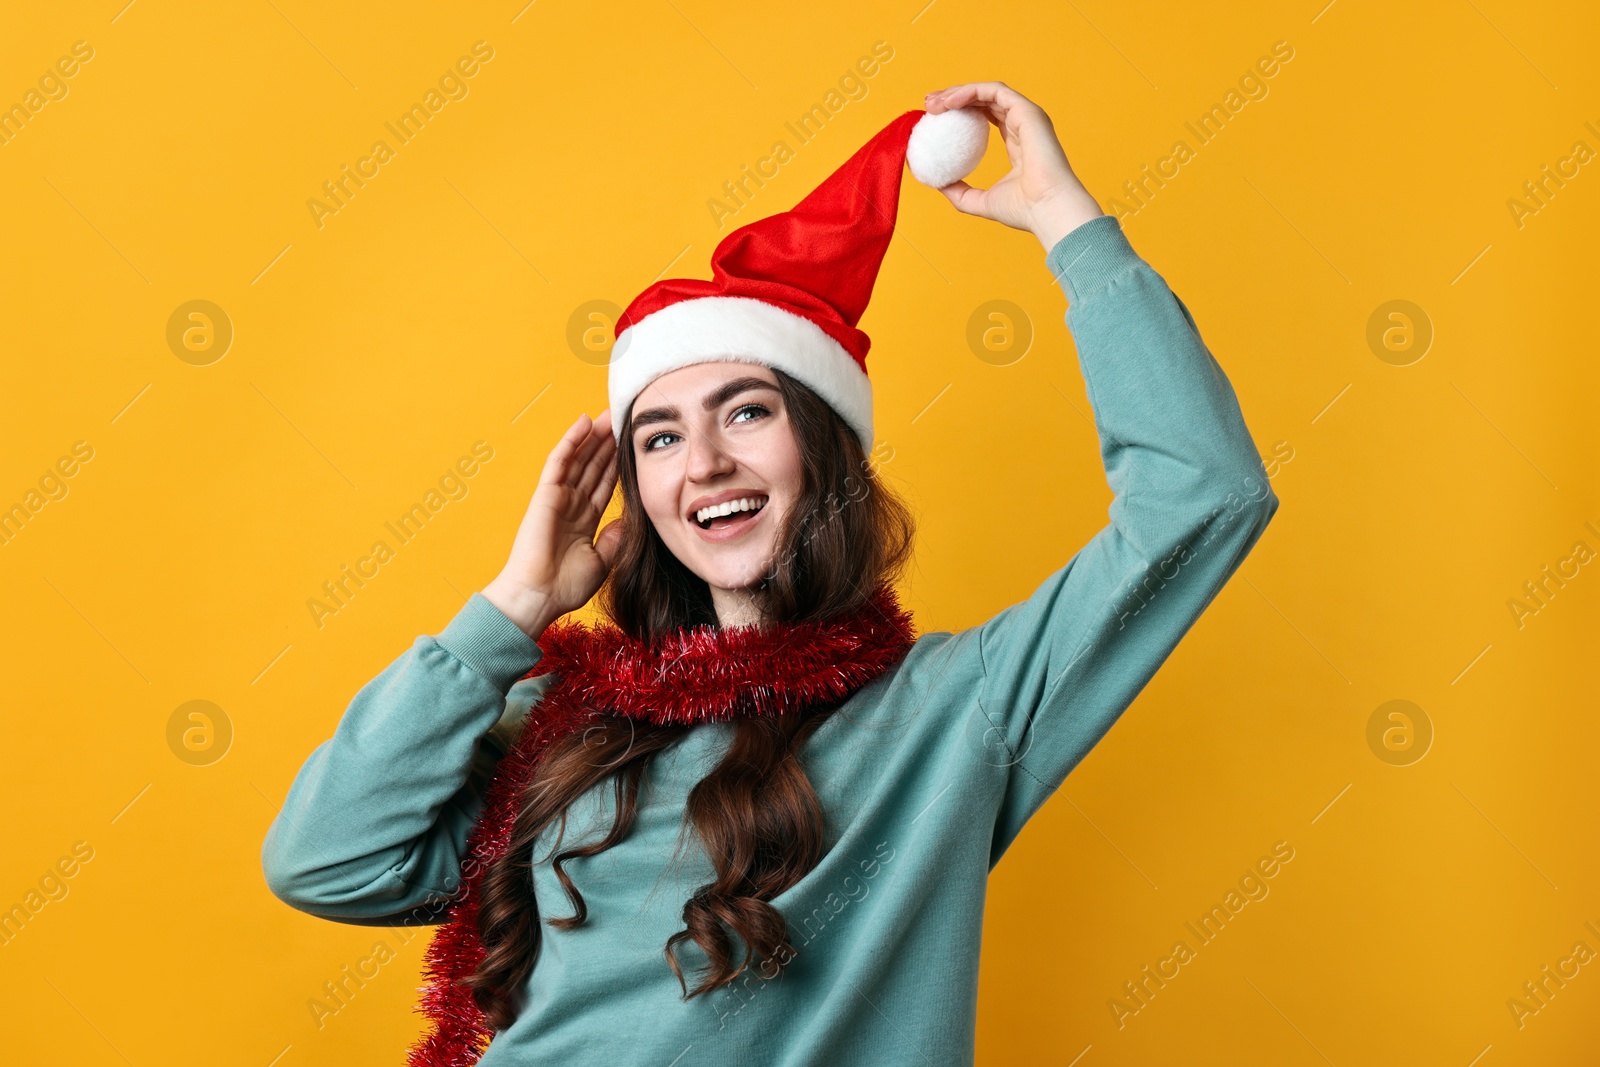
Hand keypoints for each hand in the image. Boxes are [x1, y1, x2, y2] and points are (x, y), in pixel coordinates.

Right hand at [482, 409, 622, 637]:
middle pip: (594, 466)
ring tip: (609, 414)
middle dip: (608, 443)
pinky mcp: (546, 493)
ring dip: (594, 435)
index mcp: (584, 520)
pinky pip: (560, 460)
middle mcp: (571, 504)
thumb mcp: (602, 561)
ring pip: (580, 458)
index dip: (617, 464)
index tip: (631, 445)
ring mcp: (558, 497)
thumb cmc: (566, 586)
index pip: (604, 484)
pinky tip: (585, 421)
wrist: (540, 596)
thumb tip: (627, 520)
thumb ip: (614, 538)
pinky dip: (572, 440)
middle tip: (623, 418)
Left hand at [924, 82, 1103, 250]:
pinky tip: (949, 102)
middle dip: (954, 98)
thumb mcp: (980, 201)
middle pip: (984, 101)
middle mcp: (1022, 125)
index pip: (985, 118)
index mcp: (1016, 143)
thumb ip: (960, 192)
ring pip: (987, 92)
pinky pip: (994, 91)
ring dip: (957, 92)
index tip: (934, 119)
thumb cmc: (1024, 210)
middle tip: (929, 106)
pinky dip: (970, 92)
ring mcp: (1027, 116)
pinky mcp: (1027, 111)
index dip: (960, 113)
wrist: (1048, 209)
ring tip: (933, 103)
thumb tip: (938, 185)